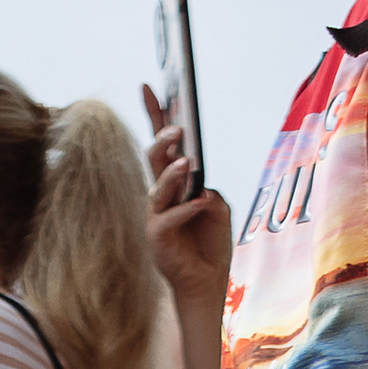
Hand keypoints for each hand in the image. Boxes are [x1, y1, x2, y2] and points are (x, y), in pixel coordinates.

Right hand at [141, 86, 232, 322]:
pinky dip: (185, 208)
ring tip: (187, 163)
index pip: (161, 144)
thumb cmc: (210, 243)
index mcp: (172, 183)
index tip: (151, 86)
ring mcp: (155, 217)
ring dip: (172, 174)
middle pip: (154, 159)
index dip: (155, 115)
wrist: (206, 282)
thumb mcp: (217, 208)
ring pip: (158, 188)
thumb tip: (198, 185)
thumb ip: (207, 190)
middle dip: (163, 141)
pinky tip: (201, 201)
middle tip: (178, 129)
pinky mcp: (157, 238)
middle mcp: (160, 196)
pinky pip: (169, 218)